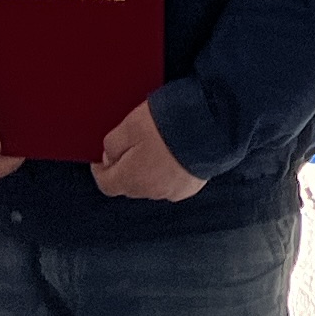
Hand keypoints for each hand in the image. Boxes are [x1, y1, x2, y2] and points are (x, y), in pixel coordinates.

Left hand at [93, 99, 207, 202]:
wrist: (213, 126)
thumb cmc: (170, 124)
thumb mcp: (129, 125)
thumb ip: (112, 144)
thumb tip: (108, 157)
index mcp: (132, 179)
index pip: (106, 184)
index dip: (102, 168)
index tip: (105, 155)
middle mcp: (151, 191)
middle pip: (130, 183)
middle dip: (127, 165)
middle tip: (134, 141)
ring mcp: (174, 191)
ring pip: (152, 182)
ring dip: (150, 167)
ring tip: (159, 142)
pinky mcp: (192, 186)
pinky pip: (173, 180)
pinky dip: (171, 168)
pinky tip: (176, 150)